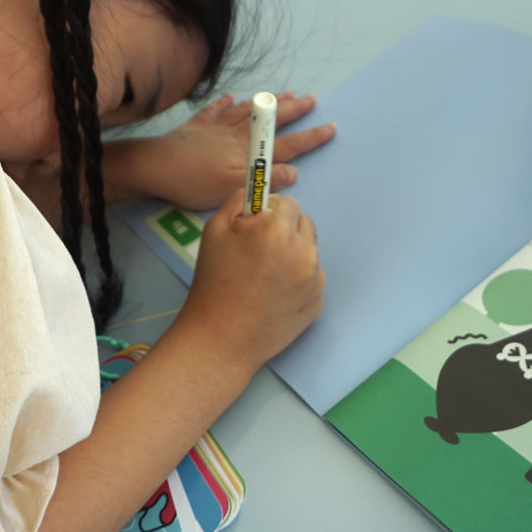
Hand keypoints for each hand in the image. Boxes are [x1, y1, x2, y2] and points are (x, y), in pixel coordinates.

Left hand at [104, 91, 335, 209]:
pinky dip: (223, 103)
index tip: (330, 126)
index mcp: (249, 152)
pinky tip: (230, 96)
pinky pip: (213, 110)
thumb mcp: (234, 188)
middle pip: (269, 120)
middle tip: (311, 98)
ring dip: (266, 103)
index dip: (310, 137)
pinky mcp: (195, 127)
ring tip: (283, 93)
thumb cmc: (195, 182)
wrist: (155, 167)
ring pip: (246, 111)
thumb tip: (294, 172)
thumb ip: (265, 179)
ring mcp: (215, 127)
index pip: (287, 144)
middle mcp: (236, 134)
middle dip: (292, 110)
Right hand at [175, 189, 324, 373]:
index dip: (269, 214)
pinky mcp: (318, 302)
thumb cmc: (213, 283)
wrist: (221, 339)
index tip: (255, 228)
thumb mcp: (214, 230)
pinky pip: (311, 280)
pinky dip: (297, 282)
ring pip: (308, 253)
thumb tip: (258, 191)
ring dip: (292, 256)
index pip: (288, 204)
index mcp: (279, 230)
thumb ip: (239, 201)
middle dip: (285, 231)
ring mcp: (315, 280)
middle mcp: (304, 252)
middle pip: (304, 225)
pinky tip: (273, 296)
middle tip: (259, 252)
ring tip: (264, 277)